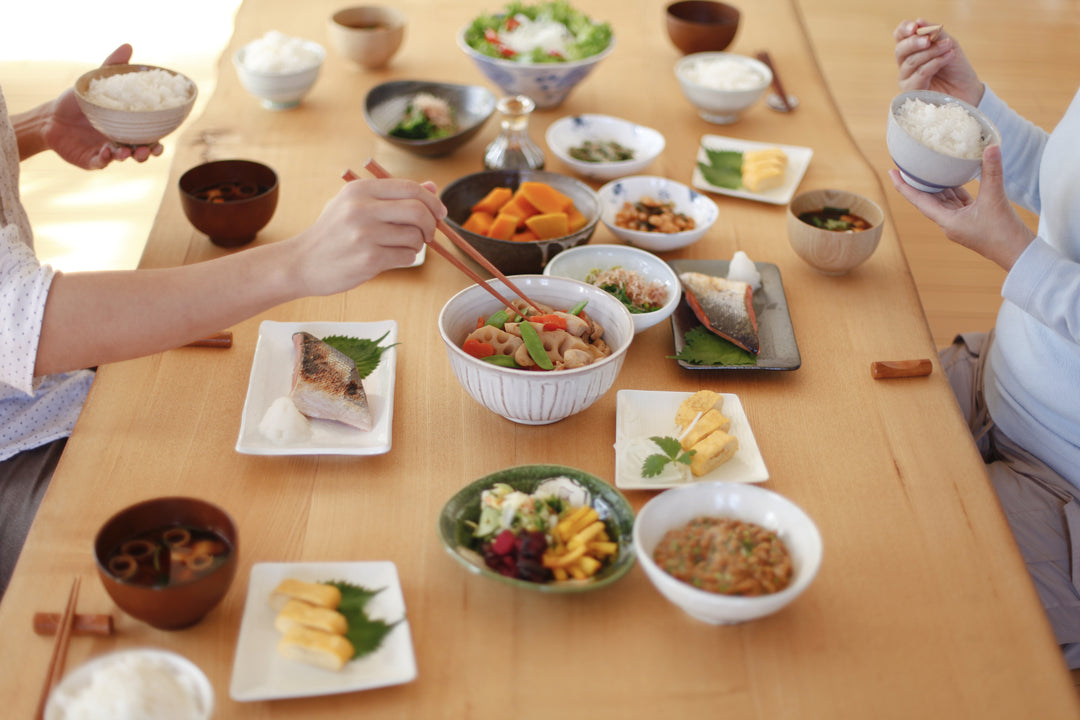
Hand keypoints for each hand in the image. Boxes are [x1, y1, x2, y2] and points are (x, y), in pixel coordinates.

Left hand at [45, 44, 163, 168]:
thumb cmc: (77, 102)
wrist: (50, 117)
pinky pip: (101, 163)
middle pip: (140, 152)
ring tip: (128, 153)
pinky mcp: (91, 160)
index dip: (157, 142)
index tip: (161, 141)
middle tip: (147, 150)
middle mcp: (120, 142)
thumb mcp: (95, 83)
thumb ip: (113, 67)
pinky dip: (105, 160)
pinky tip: (105, 152)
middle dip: (147, 153)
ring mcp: (106, 152)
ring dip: (129, 157)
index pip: (148, 137)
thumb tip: (128, 46)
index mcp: (126, 127)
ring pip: (124, 159)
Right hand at [287, 178, 446, 295]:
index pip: (411, 188)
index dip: (432, 201)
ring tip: (401, 247)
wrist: (302, 263)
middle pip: (418, 211)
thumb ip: (393, 195)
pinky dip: (406, 257)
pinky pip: (407, 256)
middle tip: (428, 234)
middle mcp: (362, 208)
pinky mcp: (369, 258)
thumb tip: (432, 186)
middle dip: (431, 224)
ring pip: (415, 236)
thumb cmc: (333, 234)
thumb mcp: (356, 204)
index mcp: (360, 190)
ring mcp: (365, 234)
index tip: (440, 213)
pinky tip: (392, 257)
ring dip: (417, 244)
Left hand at [888, 145, 1034, 270]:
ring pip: (943, 200)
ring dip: (936, 186)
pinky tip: (955, 179)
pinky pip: (958, 202)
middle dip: (918, 183)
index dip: (904, 186)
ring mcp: (960, 223)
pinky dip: (955, 190)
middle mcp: (948, 223)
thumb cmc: (1003, 233)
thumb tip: (991, 147)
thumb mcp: (995, 198)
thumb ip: (992, 172)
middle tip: (909, 165)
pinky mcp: (972, 221)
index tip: (892, 172)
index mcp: (945, 221)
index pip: (918, 200)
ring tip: (928, 168)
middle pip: (928, 199)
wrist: (1019, 253)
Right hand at [893, 19, 982, 105]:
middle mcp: (905, 65)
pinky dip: (934, 64)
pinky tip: (947, 58)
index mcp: (912, 50)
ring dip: (931, 52)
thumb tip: (918, 21)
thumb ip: (935, 33)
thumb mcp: (949, 44)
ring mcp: (906, 79)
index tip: (915, 27)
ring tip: (948, 48)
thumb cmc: (956, 67)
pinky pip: (919, 74)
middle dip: (914, 42)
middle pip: (900, 50)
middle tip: (929, 39)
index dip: (904, 30)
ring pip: (911, 62)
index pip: (900, 37)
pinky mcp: (912, 93)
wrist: (967, 89)